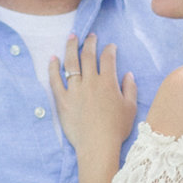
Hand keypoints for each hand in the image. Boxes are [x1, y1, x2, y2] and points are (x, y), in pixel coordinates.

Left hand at [48, 33, 137, 160]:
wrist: (98, 145)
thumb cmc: (116, 129)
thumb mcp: (130, 108)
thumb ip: (130, 88)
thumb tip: (128, 74)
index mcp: (108, 82)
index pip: (108, 58)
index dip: (109, 49)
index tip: (109, 46)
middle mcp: (90, 82)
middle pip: (88, 56)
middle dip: (90, 43)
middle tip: (90, 36)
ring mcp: (74, 90)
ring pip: (71, 63)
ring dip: (71, 48)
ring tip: (71, 37)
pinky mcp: (62, 100)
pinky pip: (55, 80)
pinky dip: (53, 68)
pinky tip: (52, 58)